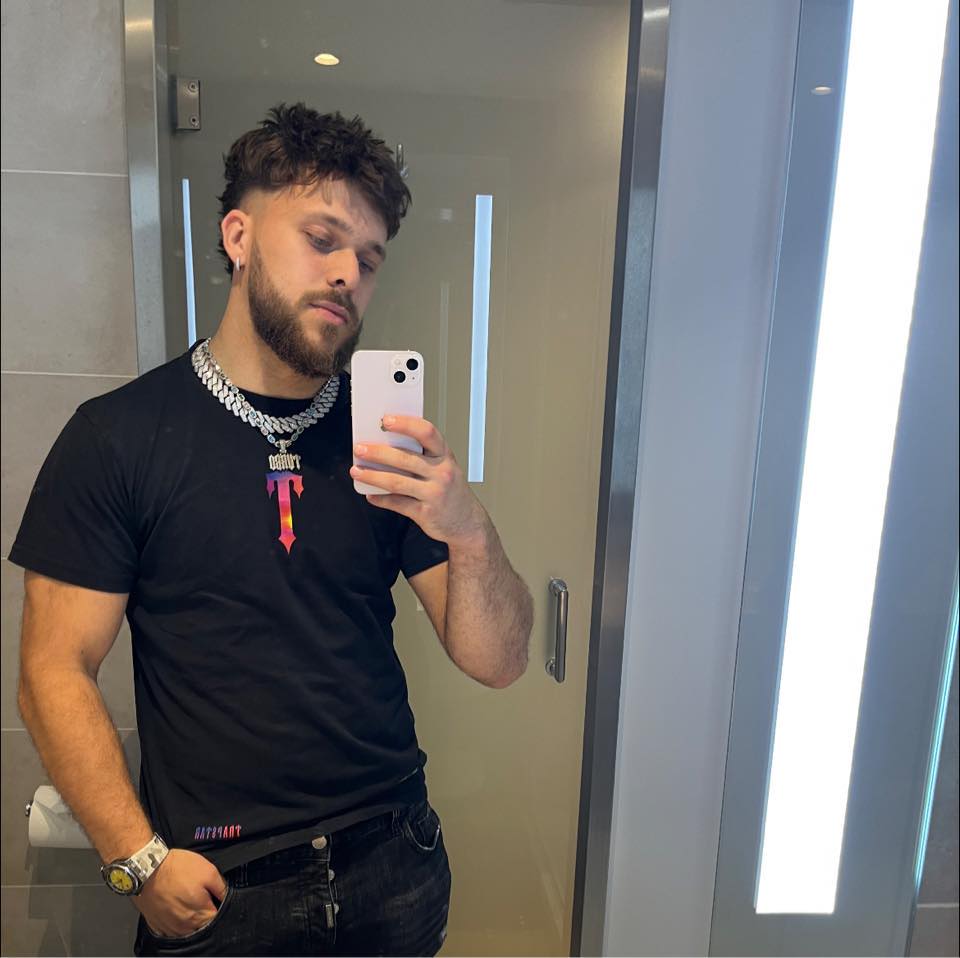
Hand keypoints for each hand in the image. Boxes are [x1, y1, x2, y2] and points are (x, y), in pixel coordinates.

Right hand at [133, 849, 226, 938]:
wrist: (146, 868)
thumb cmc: (177, 868)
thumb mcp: (208, 871)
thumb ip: (221, 888)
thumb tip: (227, 899)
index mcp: (200, 915)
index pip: (216, 920)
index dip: (219, 909)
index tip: (216, 899)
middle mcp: (184, 927)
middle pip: (201, 927)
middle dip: (205, 915)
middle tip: (201, 898)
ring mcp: (169, 928)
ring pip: (186, 930)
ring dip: (190, 920)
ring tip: (187, 902)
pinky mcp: (157, 925)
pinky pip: (171, 930)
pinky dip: (175, 922)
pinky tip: (175, 908)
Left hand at [350, 415, 489, 549]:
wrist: (468, 523)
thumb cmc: (451, 491)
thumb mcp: (444, 468)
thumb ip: (422, 456)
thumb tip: (386, 445)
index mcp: (445, 456)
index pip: (427, 432)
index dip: (406, 424)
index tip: (386, 420)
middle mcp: (442, 473)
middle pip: (405, 458)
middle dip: (378, 452)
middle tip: (360, 448)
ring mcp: (435, 494)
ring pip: (397, 482)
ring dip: (373, 475)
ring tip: (356, 471)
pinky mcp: (426, 513)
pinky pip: (398, 504)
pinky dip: (381, 499)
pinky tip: (370, 494)